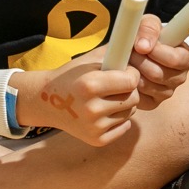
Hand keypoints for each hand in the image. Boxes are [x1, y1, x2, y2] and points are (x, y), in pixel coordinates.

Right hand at [25, 52, 140, 146]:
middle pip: (134, 98)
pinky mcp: (96, 140)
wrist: (48, 102)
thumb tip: (141, 47)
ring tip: (110, 98)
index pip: (131, 81)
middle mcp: (92, 108)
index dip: (132, 74)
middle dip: (130, 89)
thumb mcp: (90, 60)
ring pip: (131, 113)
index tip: (126, 72)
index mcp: (89, 85)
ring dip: (125, 104)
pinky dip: (120, 119)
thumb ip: (115, 54)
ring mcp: (94, 127)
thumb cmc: (72, 76)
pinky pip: (124, 127)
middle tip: (118, 86)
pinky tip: (107, 112)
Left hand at [131, 14, 188, 110]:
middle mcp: (180, 77)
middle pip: (158, 74)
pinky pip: (138, 98)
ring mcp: (167, 92)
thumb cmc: (144, 36)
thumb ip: (149, 28)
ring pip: (146, 85)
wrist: (129, 54)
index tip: (141, 45)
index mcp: (186, 57)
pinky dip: (128, 85)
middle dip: (139, 61)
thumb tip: (143, 46)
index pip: (177, 59)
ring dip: (132, 71)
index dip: (158, 52)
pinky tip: (126, 75)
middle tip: (128, 51)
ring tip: (126, 61)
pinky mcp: (152, 103)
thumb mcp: (148, 24)